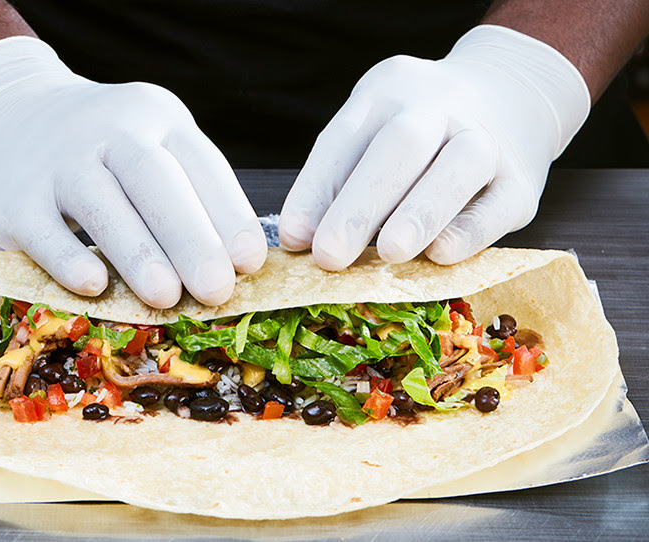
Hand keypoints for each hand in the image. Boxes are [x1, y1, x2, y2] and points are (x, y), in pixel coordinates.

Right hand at [0, 37, 266, 307]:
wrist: (10, 113)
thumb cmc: (105, 151)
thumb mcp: (153, 147)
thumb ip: (191, 196)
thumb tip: (235, 267)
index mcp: (156, 118)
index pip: (201, 164)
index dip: (230, 215)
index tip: (251, 263)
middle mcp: (107, 131)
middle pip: (153, 179)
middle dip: (190, 238)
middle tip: (217, 290)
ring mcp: (56, 162)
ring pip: (100, 204)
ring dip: (137, 253)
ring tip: (167, 297)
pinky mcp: (13, 200)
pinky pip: (43, 231)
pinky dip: (68, 258)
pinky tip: (94, 286)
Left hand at [279, 25, 589, 268]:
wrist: (512, 94)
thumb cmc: (421, 130)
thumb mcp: (373, 130)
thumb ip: (340, 178)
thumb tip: (302, 239)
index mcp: (387, 93)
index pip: (344, 139)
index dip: (316, 190)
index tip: (294, 237)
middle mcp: (439, 106)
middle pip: (400, 147)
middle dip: (360, 205)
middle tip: (329, 255)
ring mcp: (487, 138)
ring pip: (458, 167)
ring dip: (420, 213)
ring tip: (388, 254)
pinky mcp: (522, 181)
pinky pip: (498, 204)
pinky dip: (470, 230)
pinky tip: (441, 254)